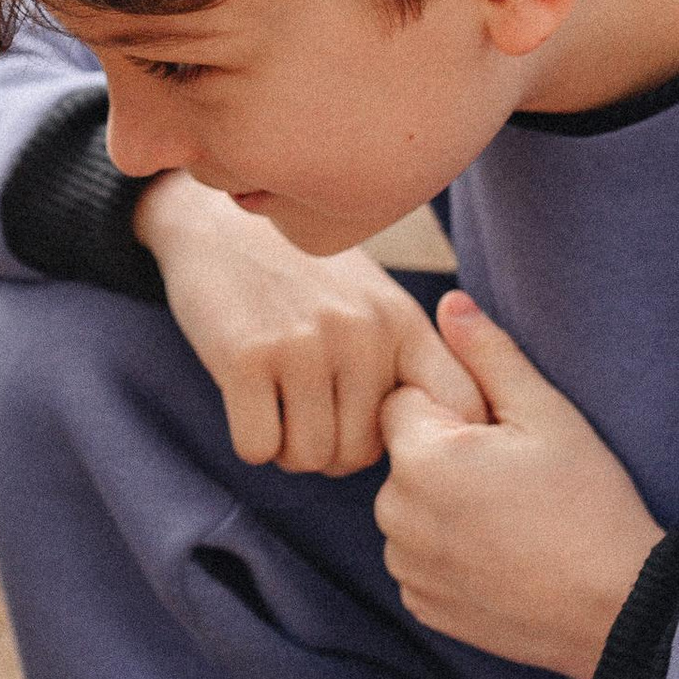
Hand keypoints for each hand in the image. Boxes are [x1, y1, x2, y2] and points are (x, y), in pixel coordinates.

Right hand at [135, 173, 489, 475]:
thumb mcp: (371, 301)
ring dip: (287, 450)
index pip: (461, 406)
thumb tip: (432, 447)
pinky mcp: (246, 356)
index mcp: (403, 321)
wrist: (218, 221)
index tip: (398, 441)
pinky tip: (247, 402)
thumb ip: (405, 359)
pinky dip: (251, 442)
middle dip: (331, 452)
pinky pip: (258, 447)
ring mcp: (304, 343)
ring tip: (279, 409)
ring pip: (308, 458)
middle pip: (362, 454)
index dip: (436, 444)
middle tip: (308, 417)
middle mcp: (362, 332)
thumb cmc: (300, 277)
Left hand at [374, 296, 662, 678]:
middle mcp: (395, 514)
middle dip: (444, 456)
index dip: (454, 410)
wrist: (617, 608)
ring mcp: (406, 565)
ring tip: (513, 520)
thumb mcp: (547, 415)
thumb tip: (448, 303)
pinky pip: (421, 556)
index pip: (404, 400)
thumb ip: (490, 355)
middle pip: (404, 456)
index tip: (500, 436)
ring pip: (410, 508)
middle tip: (514, 480)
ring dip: (443, 505)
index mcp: (420, 457)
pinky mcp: (423, 603)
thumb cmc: (589, 504)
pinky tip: (503, 556)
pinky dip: (450, 551)